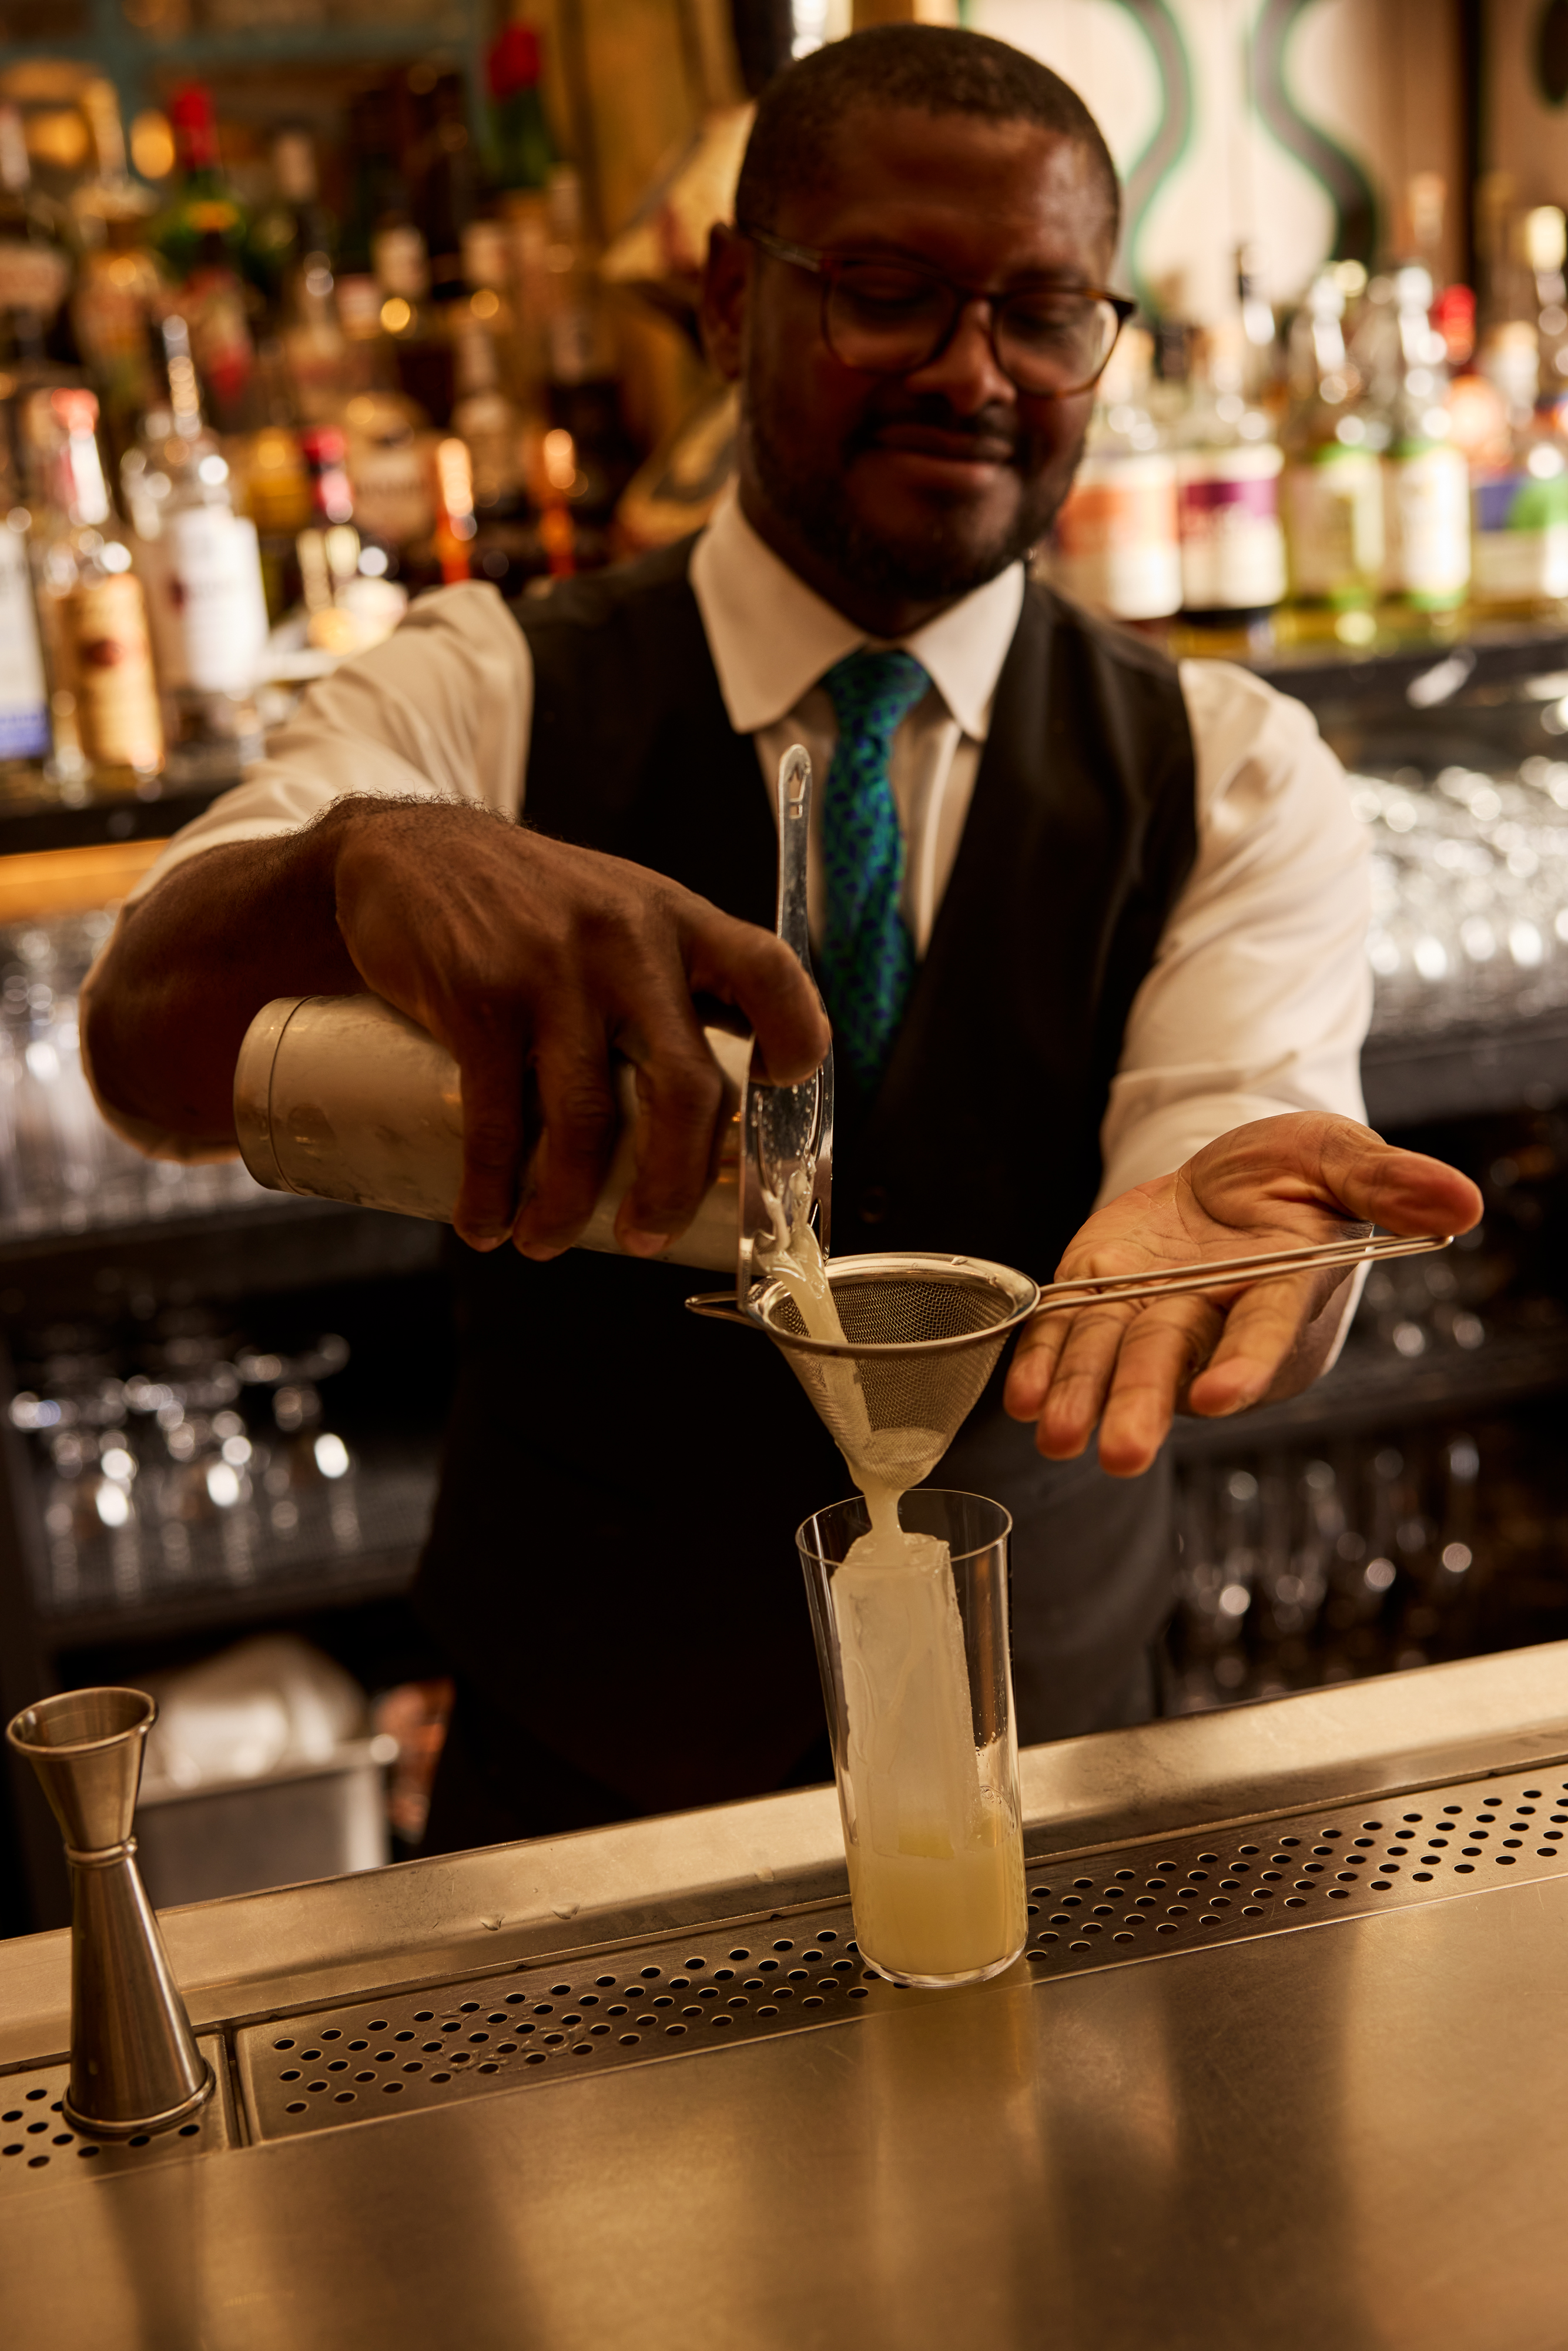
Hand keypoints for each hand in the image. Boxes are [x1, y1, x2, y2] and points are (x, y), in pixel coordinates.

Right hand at [330, 801, 829, 1257]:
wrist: (403, 852)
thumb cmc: (529, 902)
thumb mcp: (622, 912)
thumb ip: (675, 979)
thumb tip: (731, 1087)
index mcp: (678, 921)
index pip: (769, 974)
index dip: (796, 1041)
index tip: (779, 1099)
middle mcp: (627, 942)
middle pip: (686, 1086)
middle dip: (673, 1184)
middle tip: (646, 1236)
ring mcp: (552, 970)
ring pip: (587, 1120)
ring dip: (567, 1204)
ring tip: (545, 1241)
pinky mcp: (478, 997)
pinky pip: (495, 1119)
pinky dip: (489, 1188)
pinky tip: (485, 1220)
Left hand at [1003, 1114, 1482, 1476]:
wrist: (1225, 1175)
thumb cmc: (1293, 1174)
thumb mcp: (1337, 1155)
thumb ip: (1387, 1181)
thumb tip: (1463, 1202)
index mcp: (1283, 1286)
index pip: (1266, 1329)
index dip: (1245, 1361)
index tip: (1219, 1395)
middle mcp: (1215, 1317)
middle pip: (1177, 1360)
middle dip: (1144, 1403)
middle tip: (1119, 1451)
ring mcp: (1153, 1314)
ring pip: (1114, 1357)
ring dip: (1083, 1397)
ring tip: (1054, 1436)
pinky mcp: (1100, 1297)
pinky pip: (1069, 1337)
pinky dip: (1045, 1365)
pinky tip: (1023, 1397)